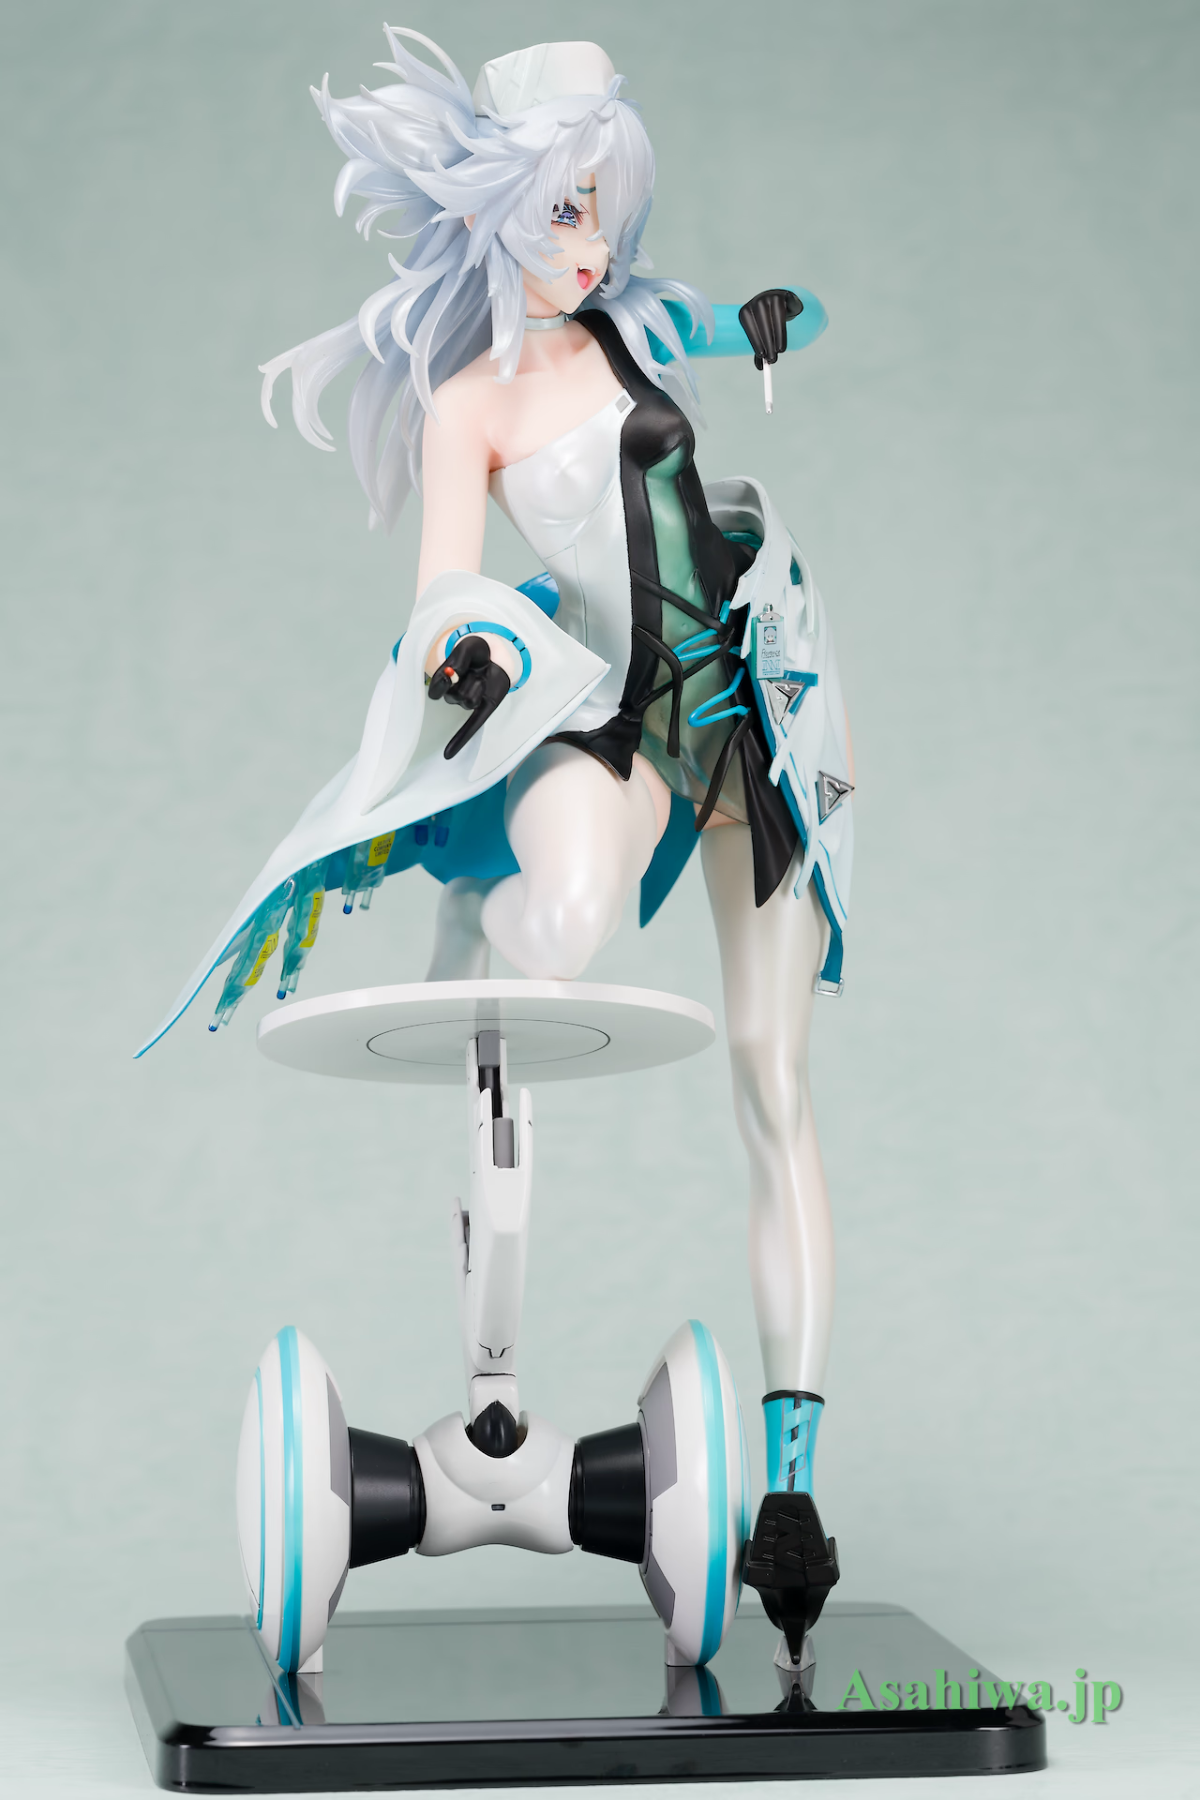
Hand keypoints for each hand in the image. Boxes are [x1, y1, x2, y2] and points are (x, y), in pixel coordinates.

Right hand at [428, 633, 511, 758]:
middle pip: (456, 696)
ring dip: (478, 687)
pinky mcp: (484, 708)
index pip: (436, 689)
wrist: (496, 653)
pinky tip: (447, 754)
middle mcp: (454, 693)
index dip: (445, 678)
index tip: (455, 668)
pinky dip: (459, 741)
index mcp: (445, 680)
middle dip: (468, 680)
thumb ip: (457, 661)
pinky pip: (470, 727)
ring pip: (469, 702)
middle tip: (474, 669)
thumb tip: (449, 677)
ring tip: (482, 677)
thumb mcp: (467, 648)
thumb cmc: (477, 652)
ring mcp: (468, 702)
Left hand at [737, 289, 803, 370]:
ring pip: (771, 323)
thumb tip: (761, 368)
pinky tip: (783, 344)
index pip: (749, 328)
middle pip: (761, 326)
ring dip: (775, 340)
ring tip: (778, 352)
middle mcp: (754, 304)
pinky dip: (782, 333)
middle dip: (767, 344)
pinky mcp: (780, 298)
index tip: (762, 355)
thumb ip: (760, 349)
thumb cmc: (769, 320)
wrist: (781, 300)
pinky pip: (781, 317)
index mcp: (745, 313)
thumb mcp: (762, 333)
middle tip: (771, 359)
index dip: (755, 342)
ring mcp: (767, 299)